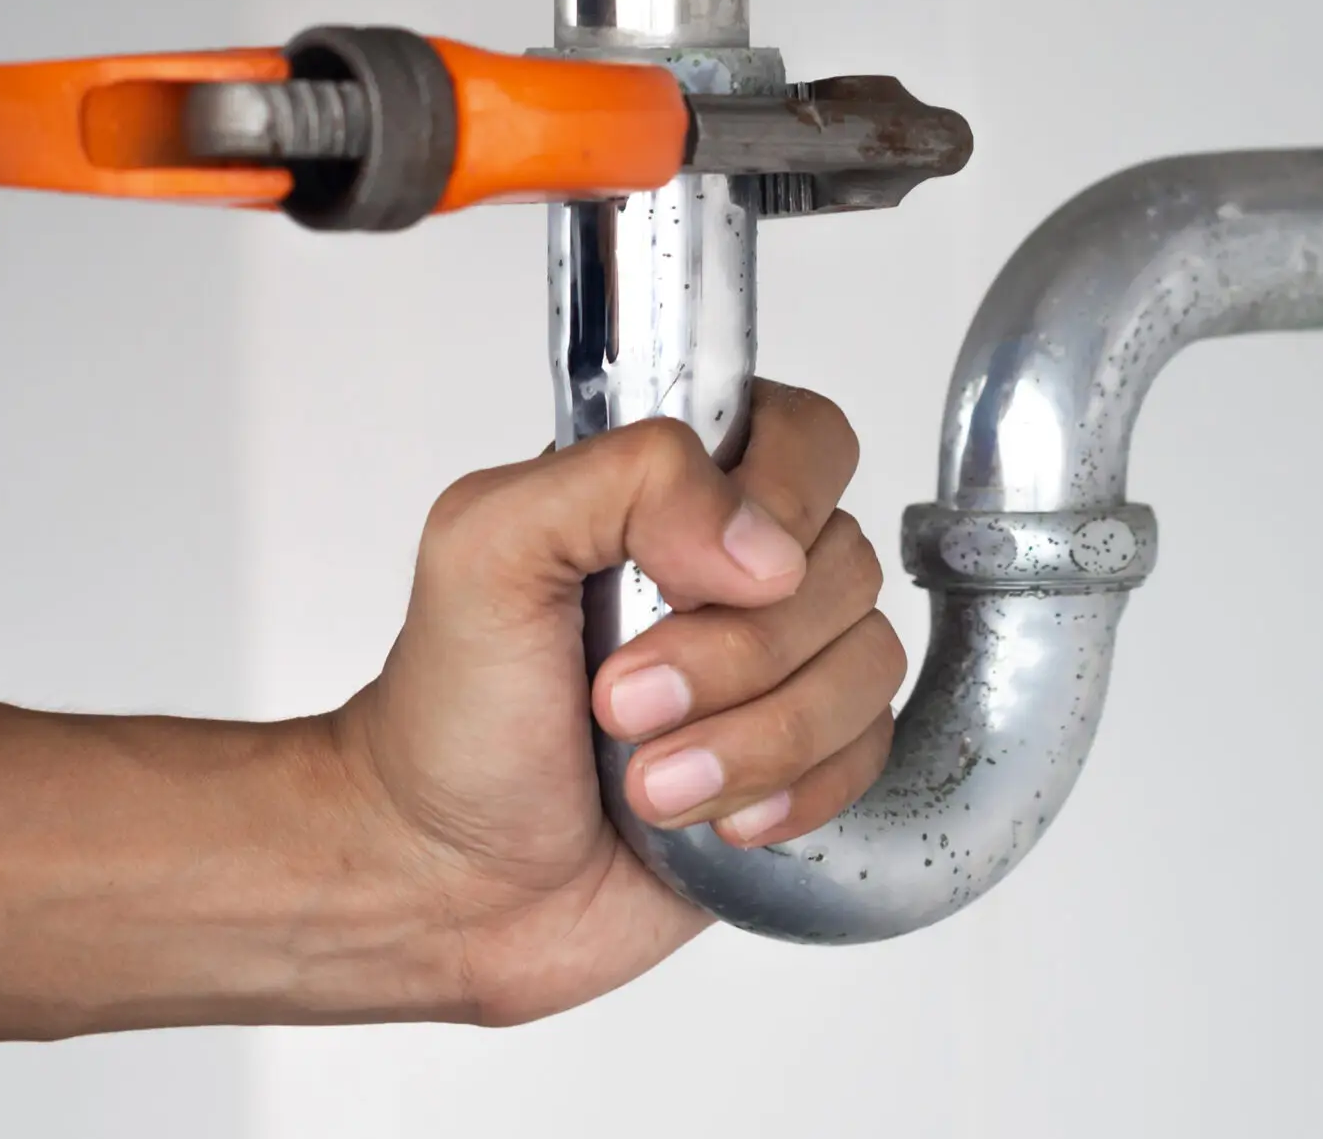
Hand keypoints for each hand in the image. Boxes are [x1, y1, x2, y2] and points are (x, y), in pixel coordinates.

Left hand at [329, 381, 905, 1024]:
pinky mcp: (801, 763)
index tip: (700, 579)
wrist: (449, 885)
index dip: (782, 501)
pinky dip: (792, 793)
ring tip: (649, 784)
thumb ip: (619, 481)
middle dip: (733, 656)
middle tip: (619, 702)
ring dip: (754, 740)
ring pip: (867, 666)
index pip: (804, 437)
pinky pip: (872, 754)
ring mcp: (777, 669)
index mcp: (666, 494)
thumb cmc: (451, 722)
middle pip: (844, 565)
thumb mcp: (484, 551)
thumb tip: (761, 542)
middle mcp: (734, 571)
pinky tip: (712, 818)